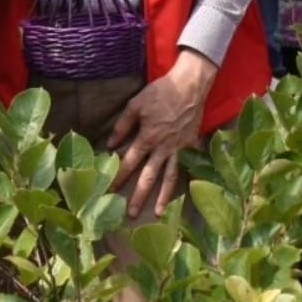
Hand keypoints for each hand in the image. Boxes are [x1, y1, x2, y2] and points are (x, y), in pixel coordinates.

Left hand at [108, 50, 217, 217]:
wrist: (190, 86)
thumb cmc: (160, 92)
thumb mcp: (136, 104)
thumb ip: (122, 125)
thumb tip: (110, 144)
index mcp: (147, 138)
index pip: (129, 163)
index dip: (118, 177)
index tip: (109, 192)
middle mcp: (163, 148)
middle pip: (149, 177)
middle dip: (139, 197)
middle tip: (131, 215)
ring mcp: (180, 149)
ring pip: (170, 177)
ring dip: (163, 197)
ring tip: (157, 213)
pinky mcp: (192, 145)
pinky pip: (189, 165)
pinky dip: (188, 179)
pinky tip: (186, 192)